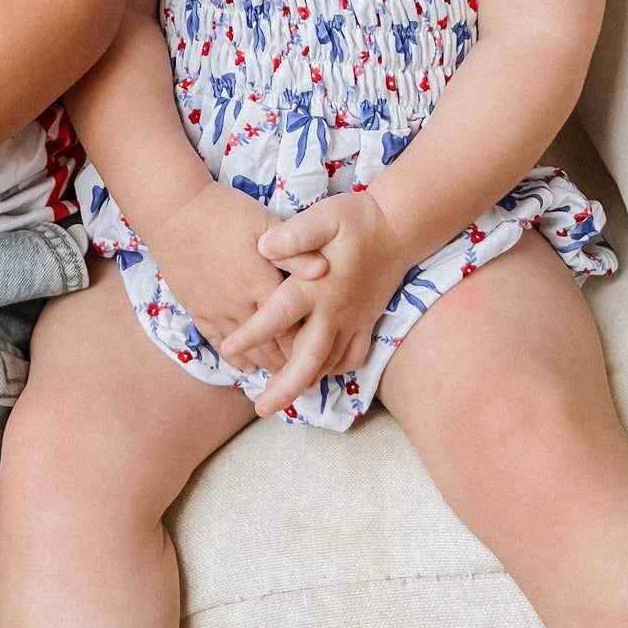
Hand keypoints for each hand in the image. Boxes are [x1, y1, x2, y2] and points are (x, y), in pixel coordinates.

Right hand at [146, 181, 323, 373]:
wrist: (173, 211)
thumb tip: (326, 271)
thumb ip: (295, 250)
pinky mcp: (197, 310)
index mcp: (262, 285)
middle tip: (307, 375)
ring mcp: (216, 311)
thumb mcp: (265, 222)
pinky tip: (247, 366)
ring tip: (283, 376)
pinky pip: (218, 343)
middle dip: (290, 365)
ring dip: (266, 365)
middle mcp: (240, 306)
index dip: (307, 346)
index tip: (323, 354)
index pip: (291, 329)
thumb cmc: (223, 212)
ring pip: (245, 352)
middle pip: (270, 348)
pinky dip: (236, 359)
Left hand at [220, 191, 411, 416]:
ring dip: (306, 383)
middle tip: (261, 409)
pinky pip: (352, 358)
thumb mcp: (323, 218)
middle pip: (308, 359)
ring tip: (282, 398)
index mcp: (315, 288)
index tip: (228, 349)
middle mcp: (333, 312)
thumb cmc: (355, 220)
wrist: (399, 228)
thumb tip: (263, 247)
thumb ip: (295, 234)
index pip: (278, 315)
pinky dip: (334, 370)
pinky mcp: (366, 322)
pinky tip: (320, 373)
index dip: (252, 333)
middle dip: (284, 387)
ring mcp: (352, 321)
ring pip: (328, 364)